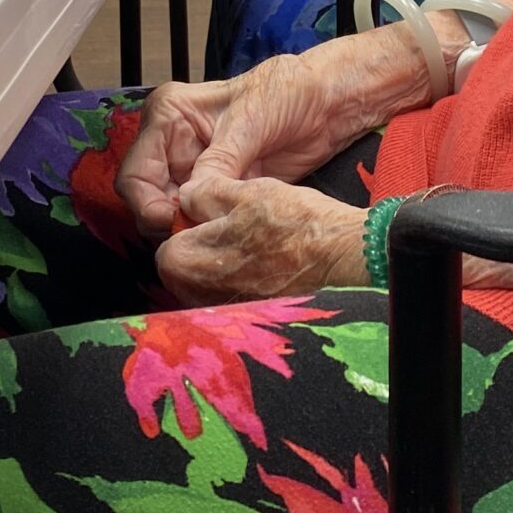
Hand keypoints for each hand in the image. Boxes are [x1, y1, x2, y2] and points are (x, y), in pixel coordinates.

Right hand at [117, 36, 445, 241]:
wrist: (329, 102)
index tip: (176, 221)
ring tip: (217, 233)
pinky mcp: (220, 188)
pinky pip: (202, 217)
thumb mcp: (251, 121)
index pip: (136, 173)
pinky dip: (210, 229)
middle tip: (198, 235)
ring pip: (173, 215)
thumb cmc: (290, 91)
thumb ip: (220, 160)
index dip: (148, 204)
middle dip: (168, 222)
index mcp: (170, 116)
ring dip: (191, 229)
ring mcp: (196, 168)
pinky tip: (229, 232)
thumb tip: (192, 199)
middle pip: (148, 200)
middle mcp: (174, 144)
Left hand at [158, 172, 365, 305]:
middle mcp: (198, 296)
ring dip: (223, 267)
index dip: (191, 225)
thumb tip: (186, 196)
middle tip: (237, 231)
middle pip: (185, 270)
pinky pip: (234, 300)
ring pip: (209, 286)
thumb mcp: (246, 192)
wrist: (344, 259)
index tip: (214, 217)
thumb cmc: (297, 224)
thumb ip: (205, 193)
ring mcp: (226, 312)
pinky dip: (245, 284)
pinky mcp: (253, 320)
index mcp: (186, 261)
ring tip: (257, 248)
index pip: (167, 243)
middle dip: (203, 251)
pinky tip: (271, 268)